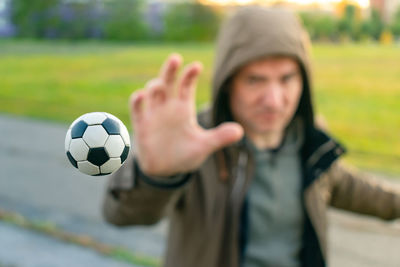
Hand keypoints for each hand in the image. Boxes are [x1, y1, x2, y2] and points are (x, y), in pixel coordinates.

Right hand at [130, 54, 242, 175]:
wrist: (166, 171)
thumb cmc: (186, 154)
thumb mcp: (204, 146)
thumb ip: (219, 137)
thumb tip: (240, 131)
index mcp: (184, 109)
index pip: (186, 87)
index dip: (190, 75)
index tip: (196, 66)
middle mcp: (168, 107)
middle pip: (168, 82)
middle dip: (170, 70)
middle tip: (175, 58)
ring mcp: (154, 114)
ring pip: (152, 93)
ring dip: (154, 86)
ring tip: (159, 85)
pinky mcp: (142, 125)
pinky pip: (138, 109)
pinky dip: (138, 101)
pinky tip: (141, 96)